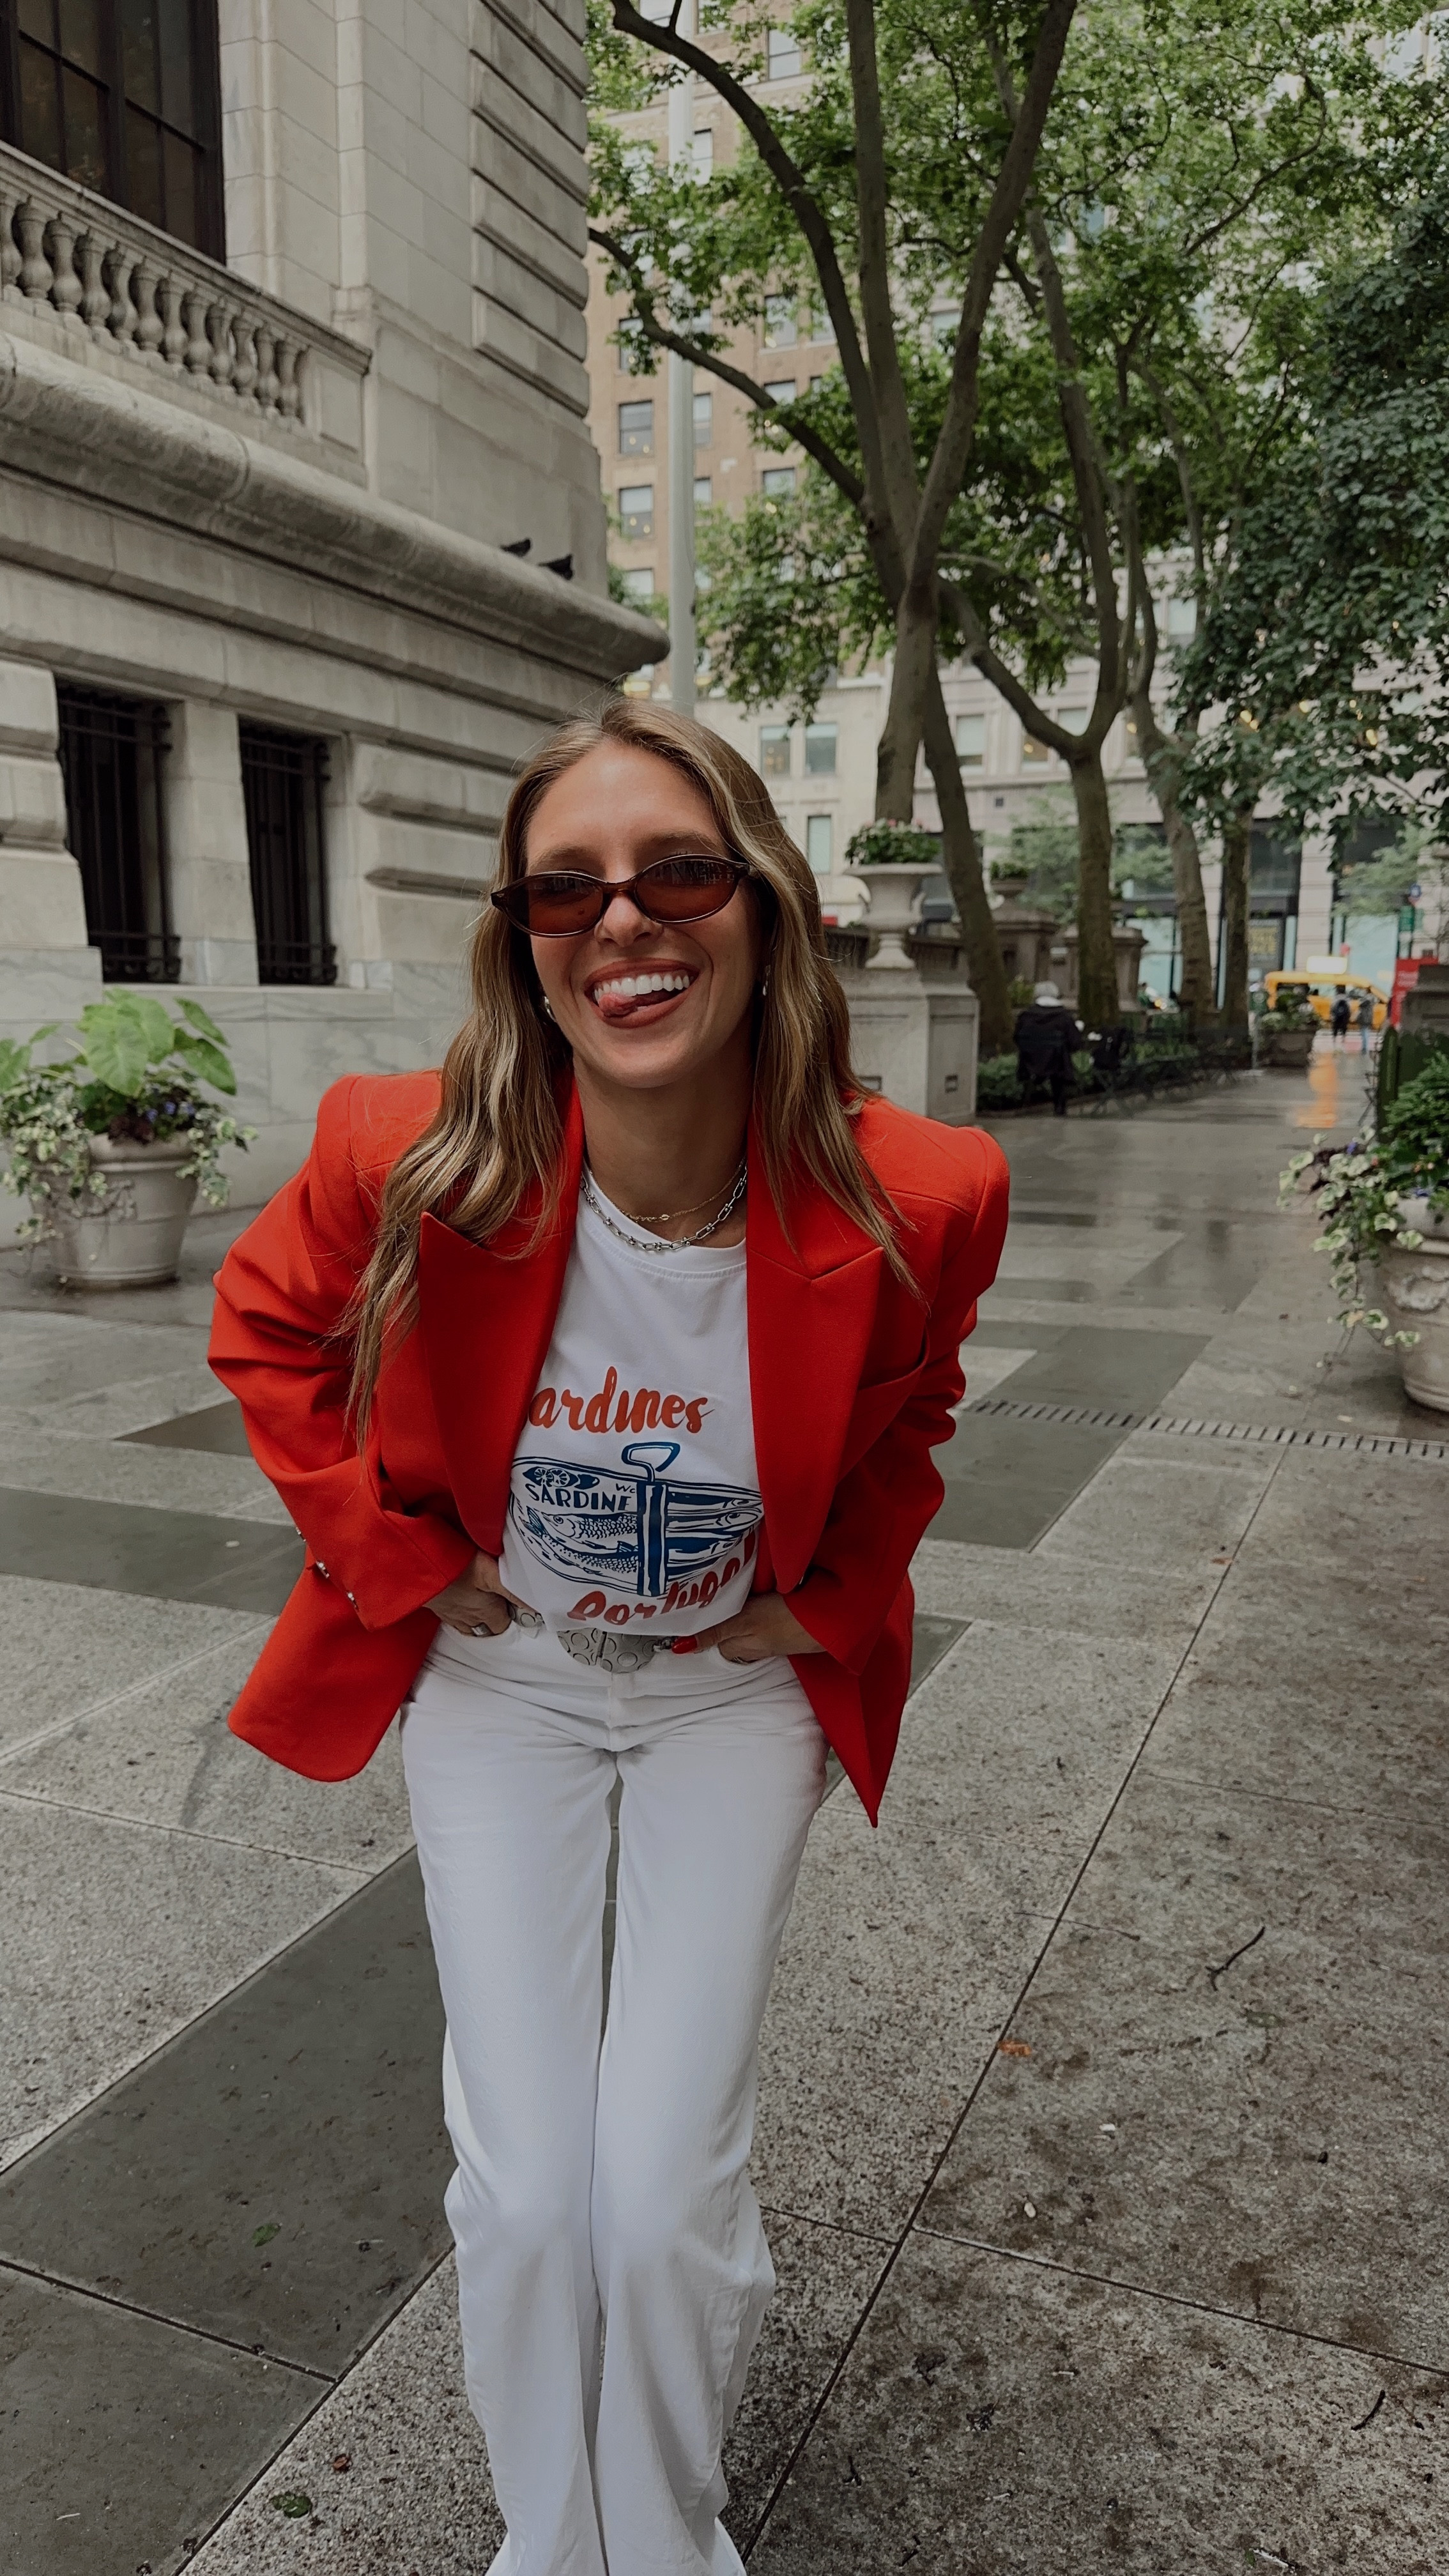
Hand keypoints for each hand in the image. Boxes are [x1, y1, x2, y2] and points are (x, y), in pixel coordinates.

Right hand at [425, 1550, 528, 1637]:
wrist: (420, 1567)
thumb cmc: (456, 1568)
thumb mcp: (491, 1574)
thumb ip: (514, 1589)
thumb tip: (537, 1605)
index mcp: (487, 1611)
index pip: (505, 1626)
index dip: (514, 1618)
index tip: (520, 1608)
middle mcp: (470, 1618)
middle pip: (488, 1630)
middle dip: (497, 1624)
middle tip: (504, 1609)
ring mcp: (452, 1614)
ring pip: (470, 1628)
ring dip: (479, 1623)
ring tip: (486, 1612)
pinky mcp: (438, 1607)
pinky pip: (453, 1620)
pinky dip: (461, 1617)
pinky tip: (462, 1606)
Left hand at [691, 1594, 822, 1663]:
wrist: (826, 1619)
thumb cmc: (784, 1620)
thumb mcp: (744, 1622)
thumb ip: (714, 1632)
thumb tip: (679, 1648)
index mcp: (735, 1648)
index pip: (707, 1635)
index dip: (699, 1619)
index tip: (690, 1600)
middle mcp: (747, 1646)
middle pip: (722, 1628)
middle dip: (715, 1611)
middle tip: (707, 1586)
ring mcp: (764, 1636)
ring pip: (738, 1621)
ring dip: (733, 1605)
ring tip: (727, 1584)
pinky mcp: (779, 1624)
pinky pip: (755, 1614)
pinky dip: (750, 1603)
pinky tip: (753, 1590)